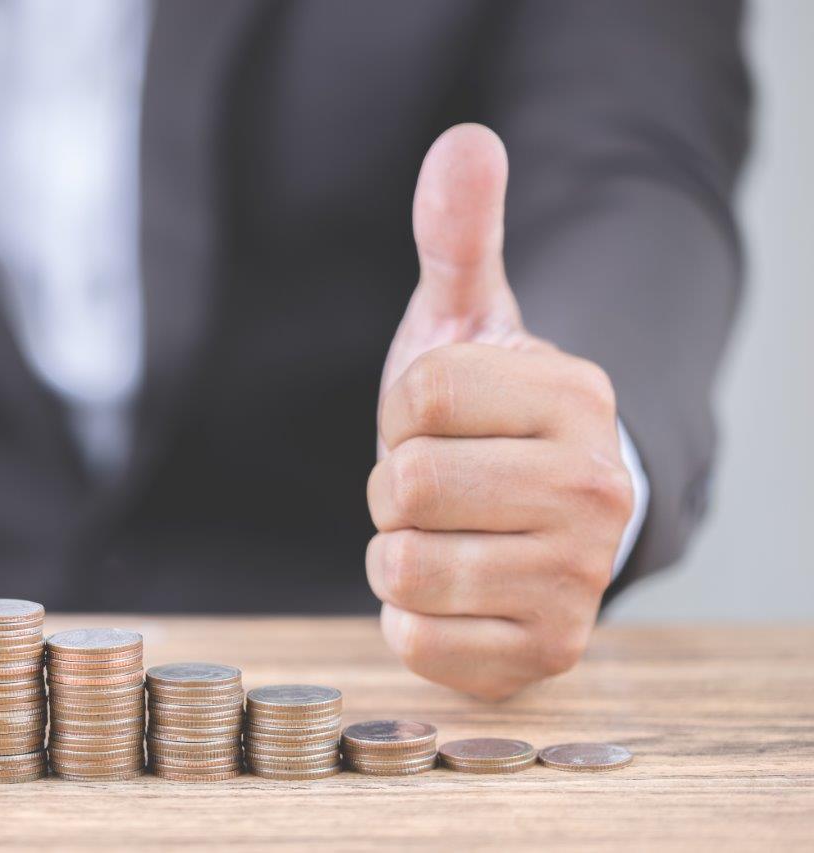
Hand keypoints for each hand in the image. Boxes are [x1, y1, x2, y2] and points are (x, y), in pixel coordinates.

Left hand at [367, 124, 634, 700]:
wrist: (534, 516)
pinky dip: (405, 615)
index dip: (403, 408)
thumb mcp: (469, 322)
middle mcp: (594, 489)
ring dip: (396, 548)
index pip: (419, 393)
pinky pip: (415, 638)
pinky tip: (448, 591)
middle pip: (408, 482)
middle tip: (436, 483)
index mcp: (576, 395)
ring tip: (443, 533)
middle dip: (395, 482)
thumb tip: (464, 142)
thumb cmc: (487, 417)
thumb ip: (458, 237)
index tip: (438, 420)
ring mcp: (577, 579)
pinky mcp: (545, 652)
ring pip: (403, 564)